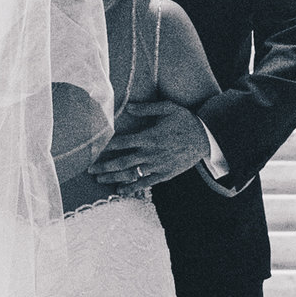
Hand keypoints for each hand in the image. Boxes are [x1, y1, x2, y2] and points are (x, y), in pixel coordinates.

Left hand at [87, 103, 212, 194]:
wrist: (206, 138)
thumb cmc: (186, 120)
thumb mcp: (168, 108)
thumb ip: (147, 108)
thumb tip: (128, 106)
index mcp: (149, 136)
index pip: (122, 142)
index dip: (107, 146)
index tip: (94, 149)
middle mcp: (151, 153)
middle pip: (122, 162)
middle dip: (105, 166)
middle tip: (90, 170)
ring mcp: (157, 166)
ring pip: (131, 174)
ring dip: (114, 177)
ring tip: (100, 180)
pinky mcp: (164, 174)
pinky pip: (145, 183)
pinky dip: (132, 188)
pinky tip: (120, 190)